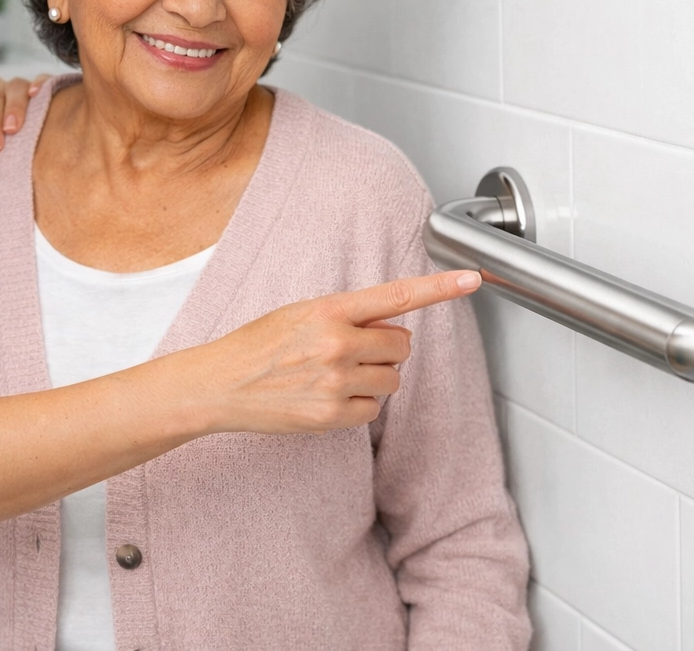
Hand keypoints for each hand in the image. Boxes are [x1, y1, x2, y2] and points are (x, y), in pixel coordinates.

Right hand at [185, 270, 482, 434]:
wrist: (220, 385)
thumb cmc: (258, 345)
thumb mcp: (300, 313)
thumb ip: (348, 316)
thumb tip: (393, 328)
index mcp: (329, 310)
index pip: (397, 296)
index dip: (440, 288)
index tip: (473, 279)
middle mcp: (337, 344)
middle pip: (401, 346)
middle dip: (384, 349)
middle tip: (348, 352)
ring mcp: (337, 382)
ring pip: (392, 379)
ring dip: (373, 378)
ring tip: (333, 376)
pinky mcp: (333, 415)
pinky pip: (374, 410)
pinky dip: (358, 406)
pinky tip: (327, 398)